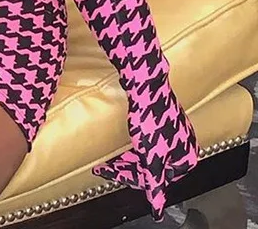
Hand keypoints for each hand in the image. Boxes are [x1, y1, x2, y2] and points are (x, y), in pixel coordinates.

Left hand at [93, 85, 197, 220]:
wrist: (146, 84)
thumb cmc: (151, 117)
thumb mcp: (151, 157)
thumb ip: (155, 185)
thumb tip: (158, 209)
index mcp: (187, 158)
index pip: (159, 180)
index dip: (135, 178)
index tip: (115, 173)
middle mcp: (184, 145)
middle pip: (153, 166)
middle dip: (128, 167)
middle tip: (106, 166)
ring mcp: (174, 130)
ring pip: (148, 153)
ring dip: (128, 156)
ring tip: (109, 156)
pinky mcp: (162, 118)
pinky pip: (147, 138)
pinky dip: (133, 143)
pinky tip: (123, 140)